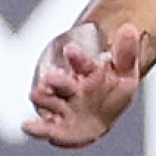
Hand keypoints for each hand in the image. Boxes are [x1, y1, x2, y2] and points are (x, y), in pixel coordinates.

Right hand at [21, 21, 143, 147]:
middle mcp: (67, 87)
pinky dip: (37, 128)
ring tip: (38, 95)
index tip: (72, 50)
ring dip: (44, 100)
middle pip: (60, 83)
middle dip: (57, 81)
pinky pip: (45, 128)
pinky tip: (27, 126)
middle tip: (52, 78)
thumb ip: (126, 54)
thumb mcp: (125, 73)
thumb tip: (129, 28)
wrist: (102, 114)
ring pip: (48, 102)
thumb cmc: (113, 90)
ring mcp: (60, 106)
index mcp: (84, 71)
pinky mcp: (56, 126)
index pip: (80, 63)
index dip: (77, 57)